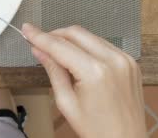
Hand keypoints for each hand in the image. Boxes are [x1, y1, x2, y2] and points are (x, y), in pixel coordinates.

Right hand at [22, 24, 145, 137]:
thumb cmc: (98, 130)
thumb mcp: (66, 102)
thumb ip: (53, 71)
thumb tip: (39, 51)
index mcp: (95, 73)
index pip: (60, 46)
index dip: (39, 36)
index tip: (27, 30)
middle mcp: (113, 61)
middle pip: (75, 33)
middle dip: (55, 35)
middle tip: (39, 42)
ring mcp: (125, 59)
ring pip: (90, 36)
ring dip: (71, 40)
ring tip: (58, 55)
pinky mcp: (130, 62)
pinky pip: (103, 45)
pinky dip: (87, 47)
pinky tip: (79, 60)